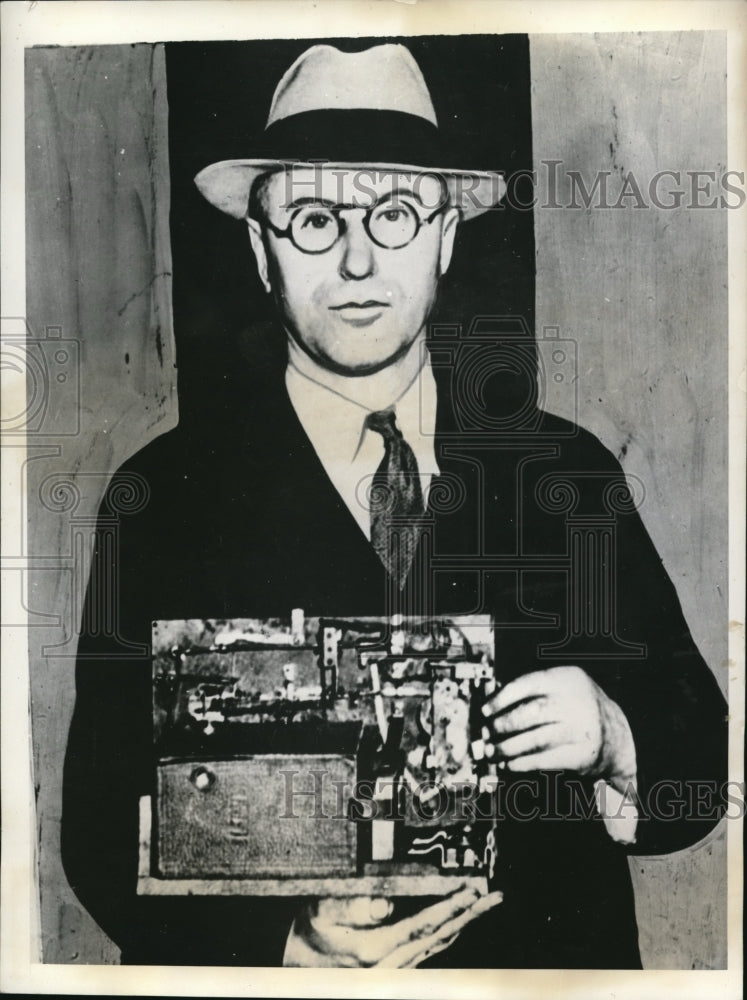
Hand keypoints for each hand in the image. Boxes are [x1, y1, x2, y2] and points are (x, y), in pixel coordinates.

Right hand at [283, 885, 502, 967]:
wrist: (298, 969)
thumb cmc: (309, 938)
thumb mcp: (318, 913)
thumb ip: (351, 906)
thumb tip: (385, 903)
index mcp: (375, 950)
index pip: (423, 925)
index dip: (450, 907)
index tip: (470, 892)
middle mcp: (391, 965)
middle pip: (439, 937)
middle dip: (468, 915)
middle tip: (492, 897)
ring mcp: (395, 969)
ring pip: (438, 946)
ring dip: (463, 923)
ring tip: (483, 904)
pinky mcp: (395, 967)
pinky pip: (428, 950)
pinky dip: (447, 933)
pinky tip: (457, 921)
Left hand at [481, 666, 636, 791]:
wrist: (616, 736)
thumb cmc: (576, 708)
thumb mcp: (561, 689)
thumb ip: (532, 691)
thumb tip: (491, 706)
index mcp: (568, 678)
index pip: (529, 683)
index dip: (503, 698)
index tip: (485, 710)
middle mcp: (578, 702)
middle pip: (532, 712)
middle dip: (504, 724)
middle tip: (487, 733)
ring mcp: (582, 729)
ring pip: (537, 739)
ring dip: (509, 748)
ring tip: (492, 752)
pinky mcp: (583, 754)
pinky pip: (546, 759)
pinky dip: (523, 763)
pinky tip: (509, 764)